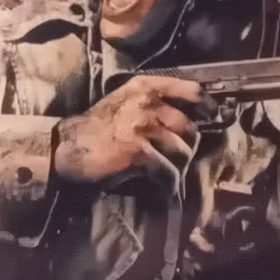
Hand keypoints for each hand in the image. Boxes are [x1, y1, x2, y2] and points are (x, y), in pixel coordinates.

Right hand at [52, 76, 208, 190]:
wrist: (66, 149)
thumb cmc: (96, 129)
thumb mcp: (124, 102)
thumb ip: (153, 104)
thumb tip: (188, 120)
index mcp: (145, 88)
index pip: (190, 89)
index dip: (206, 104)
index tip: (213, 115)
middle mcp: (147, 103)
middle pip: (189, 128)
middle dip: (186, 148)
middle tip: (175, 162)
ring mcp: (143, 127)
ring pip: (181, 152)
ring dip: (177, 169)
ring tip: (166, 177)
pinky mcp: (139, 152)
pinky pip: (167, 172)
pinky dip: (168, 186)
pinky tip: (163, 191)